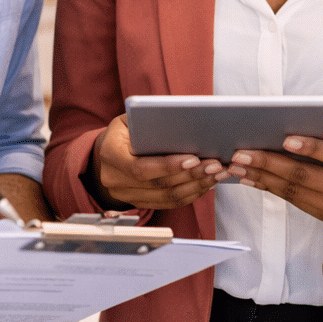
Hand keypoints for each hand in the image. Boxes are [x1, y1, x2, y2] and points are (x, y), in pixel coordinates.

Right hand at [92, 114, 223, 209]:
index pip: (141, 168)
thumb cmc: (125, 129)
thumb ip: (151, 122)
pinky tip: (206, 183)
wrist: (107, 150)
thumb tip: (185, 124)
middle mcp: (114, 180)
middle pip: (158, 185)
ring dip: (196, 186)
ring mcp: (126, 195)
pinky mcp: (139, 203)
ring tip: (216, 174)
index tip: (194, 159)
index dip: (168, 166)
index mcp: (110, 155)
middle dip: (191, 175)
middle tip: (215, 165)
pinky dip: (190, 194)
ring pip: (167, 197)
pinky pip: (168, 203)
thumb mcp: (131, 118)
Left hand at [224, 134, 322, 224]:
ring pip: (293, 192)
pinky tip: (250, 178)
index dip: (311, 148)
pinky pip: (292, 201)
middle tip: (241, 153)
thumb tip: (285, 127)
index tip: (285, 139)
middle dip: (269, 164)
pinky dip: (268, 188)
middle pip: (304, 177)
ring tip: (237, 166)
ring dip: (261, 177)